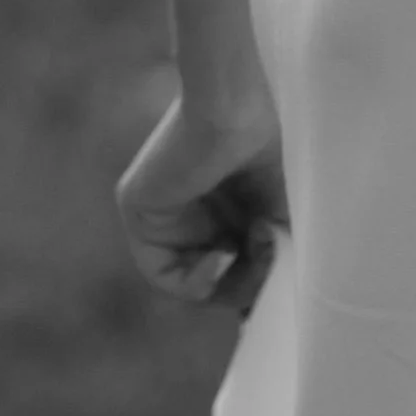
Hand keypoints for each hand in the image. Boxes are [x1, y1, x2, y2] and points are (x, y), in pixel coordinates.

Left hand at [116, 77, 287, 318]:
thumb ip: (272, 260)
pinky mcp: (137, 211)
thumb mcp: (278, 215)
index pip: (229, 271)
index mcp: (218, 207)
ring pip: (191, 284)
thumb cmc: (265, 146)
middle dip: (248, 283)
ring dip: (229, 281)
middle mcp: (187, 213)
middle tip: (270, 257)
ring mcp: (160, 215)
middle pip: (213, 283)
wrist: (235, 104)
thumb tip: (266, 311)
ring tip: (253, 248)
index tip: (274, 299)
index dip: (253, 292)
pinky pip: (162, 276)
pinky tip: (221, 256)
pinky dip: (196, 279)